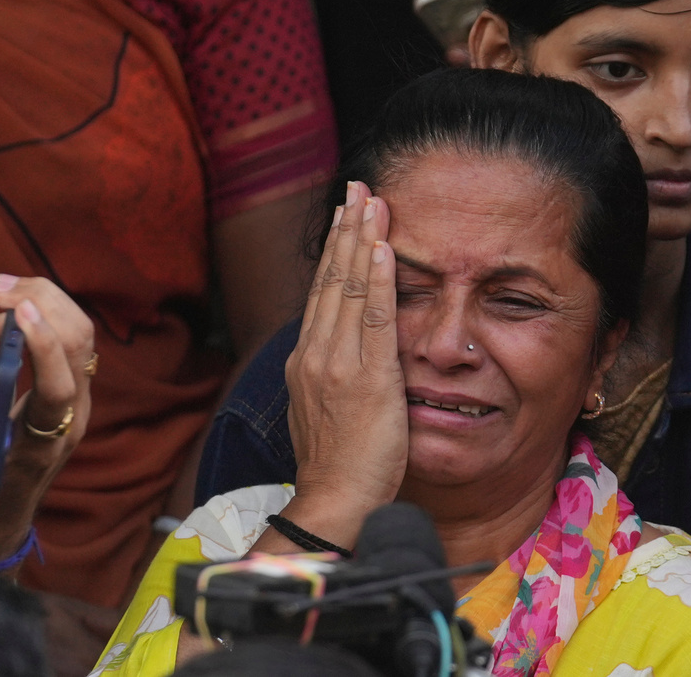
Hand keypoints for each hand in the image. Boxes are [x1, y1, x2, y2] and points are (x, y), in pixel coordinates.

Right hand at [0, 275, 93, 569]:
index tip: (16, 308)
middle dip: (42, 306)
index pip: (60, 385)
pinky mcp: (74, 392)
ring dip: (44, 306)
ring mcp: (80, 403)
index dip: (43, 343)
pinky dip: (46, 319)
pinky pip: (71, 344)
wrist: (0, 522)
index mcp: (44, 443)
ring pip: (81, 338)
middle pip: (79, 345)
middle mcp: (75, 418)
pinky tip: (9, 317)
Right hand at [282, 182, 406, 542]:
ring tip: (371, 202)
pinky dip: (377, 281)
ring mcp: (336, 365)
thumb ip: (332, 374)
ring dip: (361, 242)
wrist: (335, 501)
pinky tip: (384, 249)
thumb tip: (342, 350)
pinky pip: (372, 320)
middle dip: (345, 230)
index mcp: (306, 361)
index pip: (321, 293)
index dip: (334, 251)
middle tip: (357, 188)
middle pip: (330, 280)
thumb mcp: (325, 410)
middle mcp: (315, 355)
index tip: (344, 216)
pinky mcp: (365, 379)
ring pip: (348, 290)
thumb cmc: (337, 464)